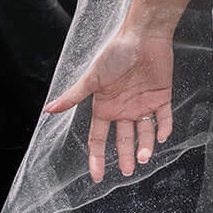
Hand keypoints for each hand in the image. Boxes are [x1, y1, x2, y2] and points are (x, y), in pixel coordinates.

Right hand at [44, 22, 175, 180]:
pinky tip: (162, 136)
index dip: (97, 157)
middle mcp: (123, 109)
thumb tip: (47, 110)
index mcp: (105, 107)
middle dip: (125, 157)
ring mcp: (142, 104)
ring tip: (143, 158)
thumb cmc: (115, 53)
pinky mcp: (161, 96)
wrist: (143, 35)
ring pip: (145, 133)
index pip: (99, 138)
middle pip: (123, 140)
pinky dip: (165, 128)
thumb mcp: (92, 78)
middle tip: (128, 171)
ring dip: (145, 146)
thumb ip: (74, 96)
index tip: (97, 177)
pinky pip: (164, 117)